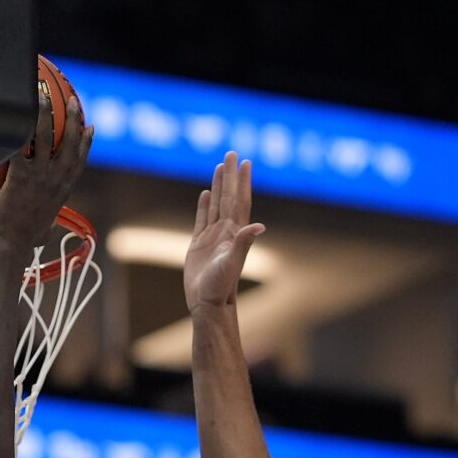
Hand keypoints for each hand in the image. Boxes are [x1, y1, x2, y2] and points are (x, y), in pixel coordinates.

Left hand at [0, 76, 92, 254]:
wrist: (12, 246)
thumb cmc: (25, 241)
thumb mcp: (45, 230)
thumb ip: (49, 223)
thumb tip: (49, 228)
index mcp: (64, 190)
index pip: (80, 160)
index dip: (87, 142)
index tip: (91, 126)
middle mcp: (56, 180)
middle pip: (69, 143)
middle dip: (72, 119)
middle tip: (72, 101)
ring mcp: (39, 177)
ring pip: (45, 139)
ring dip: (45, 115)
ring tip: (42, 96)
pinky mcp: (19, 177)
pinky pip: (18, 147)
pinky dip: (16, 130)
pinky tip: (13, 116)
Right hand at [184, 151, 265, 311]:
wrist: (207, 303)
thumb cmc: (221, 286)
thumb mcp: (232, 263)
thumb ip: (244, 243)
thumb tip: (259, 226)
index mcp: (234, 232)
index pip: (240, 200)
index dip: (243, 181)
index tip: (245, 162)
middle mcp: (226, 231)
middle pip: (229, 196)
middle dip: (231, 175)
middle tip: (232, 153)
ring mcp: (213, 237)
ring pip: (216, 204)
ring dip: (219, 185)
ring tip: (220, 167)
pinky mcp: (199, 245)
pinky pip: (202, 219)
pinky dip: (204, 205)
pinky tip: (205, 194)